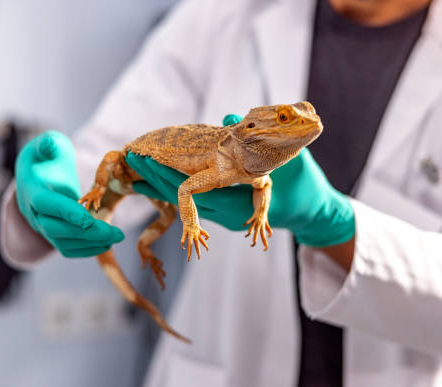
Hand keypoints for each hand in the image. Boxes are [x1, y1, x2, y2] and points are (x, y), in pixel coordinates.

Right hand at [15, 131, 123, 256]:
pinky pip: (68, 249)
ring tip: (117, 237)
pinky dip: (87, 250)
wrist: (37, 176)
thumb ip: (48, 144)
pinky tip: (107, 244)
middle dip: (87, 232)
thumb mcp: (46, 145)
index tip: (89, 218)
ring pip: (63, 242)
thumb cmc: (46, 157)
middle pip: (56, 229)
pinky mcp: (54, 235)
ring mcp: (42, 227)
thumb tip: (51, 143)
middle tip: (116, 233)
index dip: (66, 212)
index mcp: (31, 190)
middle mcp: (34, 213)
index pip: (46, 205)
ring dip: (91, 243)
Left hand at [125, 148, 354, 247]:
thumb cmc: (303, 184)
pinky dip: (175, 188)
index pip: (193, 189)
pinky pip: (194, 201)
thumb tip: (227, 116)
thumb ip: (260, 140)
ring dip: (160, 183)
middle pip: (180, 198)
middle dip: (154, 176)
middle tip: (131, 156)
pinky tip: (160, 178)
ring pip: (184, 202)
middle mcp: (225, 213)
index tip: (144, 157)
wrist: (310, 211)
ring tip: (137, 167)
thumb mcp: (286, 158)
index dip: (166, 173)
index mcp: (238, 202)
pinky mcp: (224, 212)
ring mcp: (223, 216)